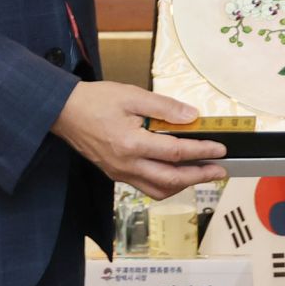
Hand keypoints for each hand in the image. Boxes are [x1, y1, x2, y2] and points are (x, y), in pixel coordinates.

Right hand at [51, 81, 227, 199]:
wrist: (64, 112)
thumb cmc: (95, 101)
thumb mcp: (132, 96)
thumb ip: (164, 107)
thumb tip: (192, 115)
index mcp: (131, 144)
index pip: (175, 152)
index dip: (202, 151)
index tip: (220, 149)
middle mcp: (126, 164)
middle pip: (171, 180)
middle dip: (199, 176)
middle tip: (219, 170)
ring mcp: (120, 172)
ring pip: (158, 189)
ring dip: (183, 185)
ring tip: (201, 174)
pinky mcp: (116, 174)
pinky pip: (145, 186)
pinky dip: (165, 184)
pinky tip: (175, 173)